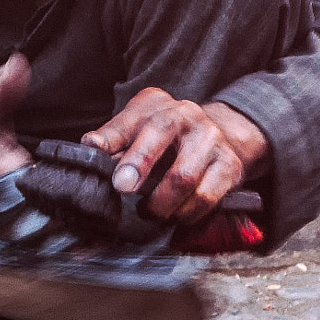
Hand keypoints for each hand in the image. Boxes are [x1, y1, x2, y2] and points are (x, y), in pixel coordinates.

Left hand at [82, 90, 268, 224]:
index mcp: (158, 105)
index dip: (113, 138)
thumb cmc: (164, 136)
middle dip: (138, 163)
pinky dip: (184, 214)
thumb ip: (113, 140)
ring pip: (183, 177)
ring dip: (159, 203)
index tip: (98, 153)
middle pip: (161, 134)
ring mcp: (212, 140)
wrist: (215, 135)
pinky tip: (174, 215)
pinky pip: (205, 199)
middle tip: (122, 188)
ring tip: (148, 211)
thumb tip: (89, 148)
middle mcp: (188, 115)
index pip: (131, 118)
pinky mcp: (230, 167)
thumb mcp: (135, 128)